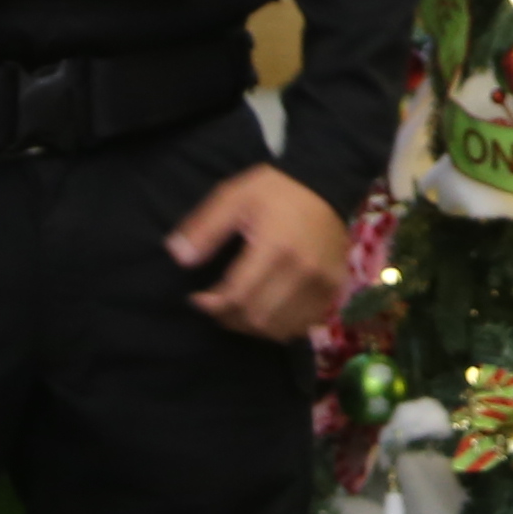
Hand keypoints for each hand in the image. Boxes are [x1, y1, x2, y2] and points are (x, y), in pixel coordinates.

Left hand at [168, 163, 353, 345]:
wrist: (324, 184)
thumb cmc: (274, 191)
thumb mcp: (233, 197)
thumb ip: (205, 228)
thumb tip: (179, 257)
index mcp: (276, 248)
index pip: (238, 297)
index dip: (212, 306)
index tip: (198, 298)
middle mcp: (303, 272)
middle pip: (258, 319)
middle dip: (228, 318)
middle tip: (216, 304)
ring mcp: (322, 284)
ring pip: (280, 329)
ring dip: (252, 326)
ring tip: (238, 309)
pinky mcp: (333, 290)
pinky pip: (303, 326)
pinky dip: (279, 326)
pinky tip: (266, 310)